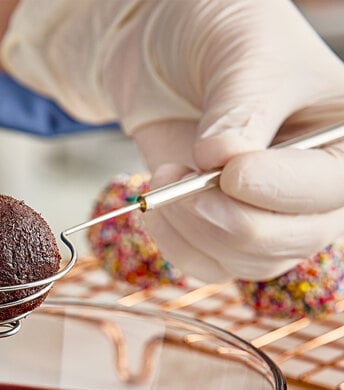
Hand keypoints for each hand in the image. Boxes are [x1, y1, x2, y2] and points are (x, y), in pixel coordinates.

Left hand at [0, 0, 343, 281]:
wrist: (164, 51)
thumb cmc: (218, 33)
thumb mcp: (241, 50)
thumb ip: (241, 107)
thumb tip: (223, 161)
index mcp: (339, 138)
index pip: (330, 189)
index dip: (277, 190)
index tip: (227, 170)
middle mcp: (308, 186)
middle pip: (292, 239)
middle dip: (231, 221)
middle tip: (186, 182)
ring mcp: (263, 213)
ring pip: (245, 261)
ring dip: (193, 229)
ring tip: (164, 177)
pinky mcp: (218, 228)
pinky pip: (205, 264)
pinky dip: (174, 243)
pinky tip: (155, 205)